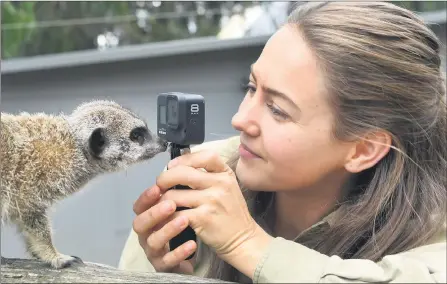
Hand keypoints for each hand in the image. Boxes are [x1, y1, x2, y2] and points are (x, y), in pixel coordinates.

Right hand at [132, 185, 195, 273]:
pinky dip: (179, 252)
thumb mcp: (180, 205)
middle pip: (140, 224)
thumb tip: (180, 166)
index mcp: (149, 217)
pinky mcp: (165, 266)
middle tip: (171, 203)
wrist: (199, 250)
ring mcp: (154, 251)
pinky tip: (192, 244)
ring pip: (153, 242)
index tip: (158, 187)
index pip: (140, 206)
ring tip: (184, 220)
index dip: (146, 197)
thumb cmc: (186, 223)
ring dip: (167, 230)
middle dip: (154, 213)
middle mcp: (147, 234)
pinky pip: (168, 261)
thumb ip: (177, 190)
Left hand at [156, 150, 271, 266]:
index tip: (172, 166)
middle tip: (159, 186)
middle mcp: (220, 184)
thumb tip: (179, 166)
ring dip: (162, 201)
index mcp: (225, 174)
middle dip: (164, 178)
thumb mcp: (228, 187)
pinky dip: (166, 217)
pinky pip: (174, 213)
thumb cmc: (232, 212)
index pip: (204, 156)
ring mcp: (211, 201)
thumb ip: (209, 175)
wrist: (243, 239)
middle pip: (182, 173)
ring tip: (161, 204)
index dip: (184, 159)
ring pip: (174, 195)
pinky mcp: (202, 218)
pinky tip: (166, 219)